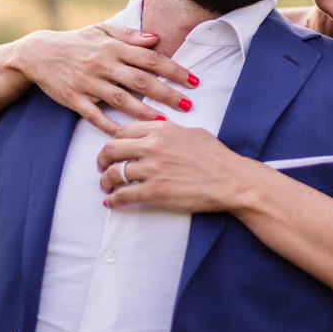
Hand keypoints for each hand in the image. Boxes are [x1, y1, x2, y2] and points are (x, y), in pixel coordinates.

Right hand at [6, 23, 196, 133]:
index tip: (194, 81)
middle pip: (141, 81)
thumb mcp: (102, 30)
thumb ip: (129, 35)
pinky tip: (128, 134)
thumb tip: (156, 39)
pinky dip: (112, 126)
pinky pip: (96, 116)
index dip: (174, 70)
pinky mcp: (74, 100)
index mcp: (113, 48)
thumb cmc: (76, 42)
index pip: (151, 59)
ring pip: (122, 100)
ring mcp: (88, 83)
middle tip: (189, 104)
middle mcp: (103, 65)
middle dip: (167, 93)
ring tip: (166, 121)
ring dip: (145, 112)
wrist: (37, 54)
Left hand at [96, 120, 260, 211]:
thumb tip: (159, 132)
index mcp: (160, 129)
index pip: (122, 130)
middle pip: (111, 149)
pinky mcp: (154, 192)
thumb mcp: (192, 133)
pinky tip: (112, 202)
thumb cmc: (217, 158)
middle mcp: (152, 146)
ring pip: (113, 173)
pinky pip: (123, 195)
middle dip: (102, 159)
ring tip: (107, 186)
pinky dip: (113, 200)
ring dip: (106, 181)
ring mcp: (152, 170)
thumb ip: (170, 131)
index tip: (113, 149)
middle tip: (103, 167)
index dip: (113, 140)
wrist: (230, 180)